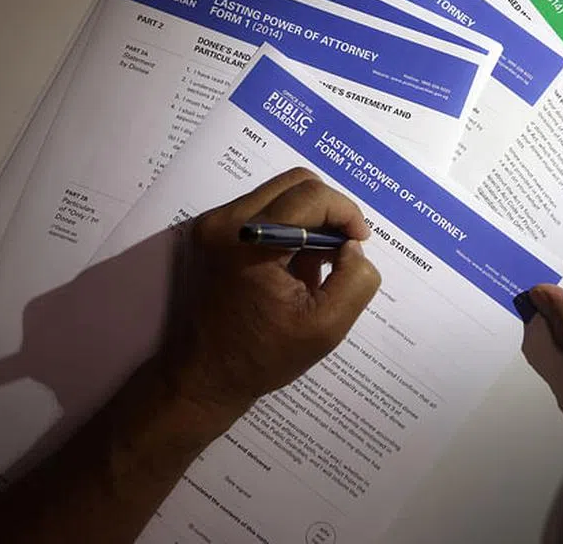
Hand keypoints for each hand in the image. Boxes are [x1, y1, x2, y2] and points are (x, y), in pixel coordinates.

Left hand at [158, 167, 381, 415]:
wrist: (203, 377)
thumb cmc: (263, 356)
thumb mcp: (326, 327)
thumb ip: (355, 280)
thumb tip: (352, 245)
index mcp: (248, 242)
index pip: (311, 196)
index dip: (346, 213)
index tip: (359, 243)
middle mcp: (224, 221)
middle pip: (295, 183)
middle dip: (329, 211)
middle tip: (341, 250)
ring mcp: (212, 224)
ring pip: (279, 194)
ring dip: (308, 220)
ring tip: (313, 267)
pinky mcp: (210, 232)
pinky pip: (262, 210)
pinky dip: (287, 228)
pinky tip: (290, 268)